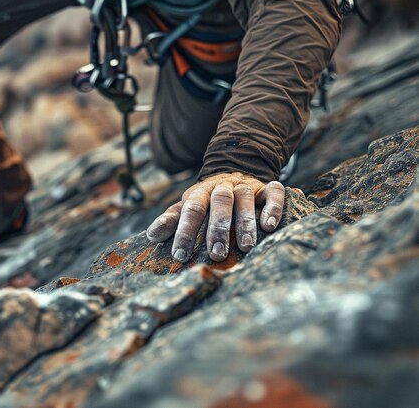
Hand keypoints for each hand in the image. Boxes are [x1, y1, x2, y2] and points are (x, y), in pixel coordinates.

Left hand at [146, 172, 284, 262]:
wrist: (234, 170)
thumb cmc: (207, 199)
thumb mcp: (187, 206)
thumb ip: (171, 220)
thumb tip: (151, 236)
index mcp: (200, 193)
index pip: (191, 210)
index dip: (185, 232)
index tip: (181, 255)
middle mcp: (223, 187)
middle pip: (220, 202)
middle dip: (217, 228)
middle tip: (217, 254)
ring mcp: (245, 186)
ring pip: (245, 198)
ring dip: (245, 222)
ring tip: (246, 246)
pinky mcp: (266, 187)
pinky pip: (273, 192)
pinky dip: (272, 207)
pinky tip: (269, 226)